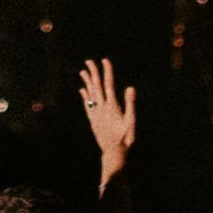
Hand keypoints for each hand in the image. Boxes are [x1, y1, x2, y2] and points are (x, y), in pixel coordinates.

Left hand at [78, 56, 136, 186]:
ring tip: (82, 71)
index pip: (109, 84)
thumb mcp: (131, 121)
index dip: (107, 71)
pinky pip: (87, 105)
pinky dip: (85, 96)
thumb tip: (130, 87)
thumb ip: (130, 104)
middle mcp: (102, 107)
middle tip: (88, 61)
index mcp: (112, 106)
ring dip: (87, 82)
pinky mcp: (93, 120)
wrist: (113, 152)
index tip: (105, 60)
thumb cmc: (125, 138)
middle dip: (93, 72)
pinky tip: (82, 90)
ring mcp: (96, 114)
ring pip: (90, 94)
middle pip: (97, 86)